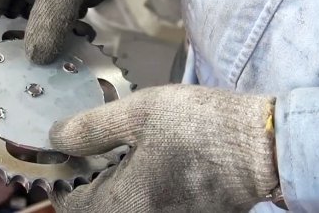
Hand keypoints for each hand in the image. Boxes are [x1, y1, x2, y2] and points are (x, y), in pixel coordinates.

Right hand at [0, 0, 151, 63]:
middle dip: (20, 46)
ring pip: (35, 28)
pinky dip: (66, 37)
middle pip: (7, 24)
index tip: (3, 62)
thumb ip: (49, 19)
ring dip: (47, 44)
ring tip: (62, 62)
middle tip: (35, 72)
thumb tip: (35, 58)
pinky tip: (80, 47)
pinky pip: (58, 25)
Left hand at [49, 85, 278, 212]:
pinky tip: (146, 162)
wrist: (262, 147)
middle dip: (88, 183)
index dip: (62, 182)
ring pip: (122, 209)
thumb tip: (56, 137)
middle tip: (93, 150)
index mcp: (126, 202)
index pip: (73, 207)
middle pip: (97, 211)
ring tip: (120, 152)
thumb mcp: (138, 115)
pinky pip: (148, 208)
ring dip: (112, 186)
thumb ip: (91, 128)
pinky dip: (137, 191)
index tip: (65, 158)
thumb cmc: (200, 129)